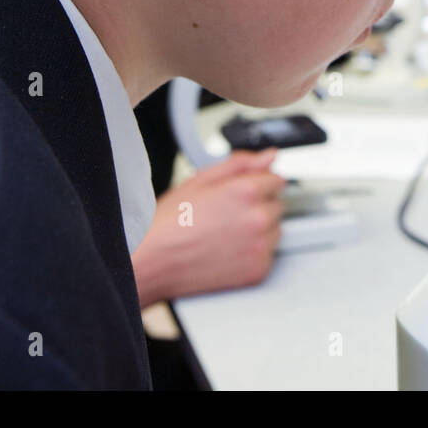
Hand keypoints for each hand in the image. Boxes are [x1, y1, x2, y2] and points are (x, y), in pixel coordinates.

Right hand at [132, 149, 284, 307]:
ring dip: (259, 230)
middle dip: (258, 206)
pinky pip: (269, 255)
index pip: (277, 179)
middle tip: (226, 216)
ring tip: (225, 234)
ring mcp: (259, 246)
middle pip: (277, 205)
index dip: (258, 184)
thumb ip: (240, 164)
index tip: (243, 194)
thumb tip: (268, 156)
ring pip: (275, 230)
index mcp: (246, 191)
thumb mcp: (200, 181)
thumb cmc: (168, 223)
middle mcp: (257, 218)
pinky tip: (228, 251)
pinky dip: (254, 253)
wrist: (151, 261)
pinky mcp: (258, 270)